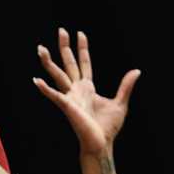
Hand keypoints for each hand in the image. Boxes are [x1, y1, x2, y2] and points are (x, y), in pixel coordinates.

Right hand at [30, 27, 139, 160]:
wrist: (101, 144)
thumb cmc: (107, 128)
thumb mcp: (120, 103)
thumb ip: (125, 86)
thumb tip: (136, 71)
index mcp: (87, 87)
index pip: (83, 63)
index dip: (82, 48)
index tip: (80, 33)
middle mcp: (76, 90)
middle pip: (68, 64)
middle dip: (65, 47)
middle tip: (61, 30)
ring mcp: (70, 97)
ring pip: (57, 75)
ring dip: (48, 62)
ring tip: (40, 48)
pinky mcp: (67, 106)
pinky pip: (54, 95)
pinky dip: (45, 89)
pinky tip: (36, 80)